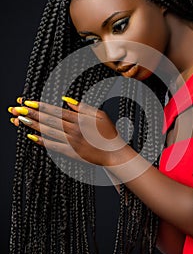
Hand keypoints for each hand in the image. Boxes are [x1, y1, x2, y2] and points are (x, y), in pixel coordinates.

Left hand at [8, 97, 125, 165]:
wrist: (114, 154)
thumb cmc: (109, 134)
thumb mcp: (100, 115)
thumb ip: (83, 107)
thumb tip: (65, 100)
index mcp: (80, 119)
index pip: (56, 111)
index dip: (41, 106)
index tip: (28, 102)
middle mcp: (73, 130)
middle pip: (48, 120)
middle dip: (31, 113)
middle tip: (17, 108)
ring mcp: (71, 142)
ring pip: (48, 132)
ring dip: (33, 125)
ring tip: (19, 119)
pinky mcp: (71, 153)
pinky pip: (53, 146)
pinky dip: (42, 141)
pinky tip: (32, 137)